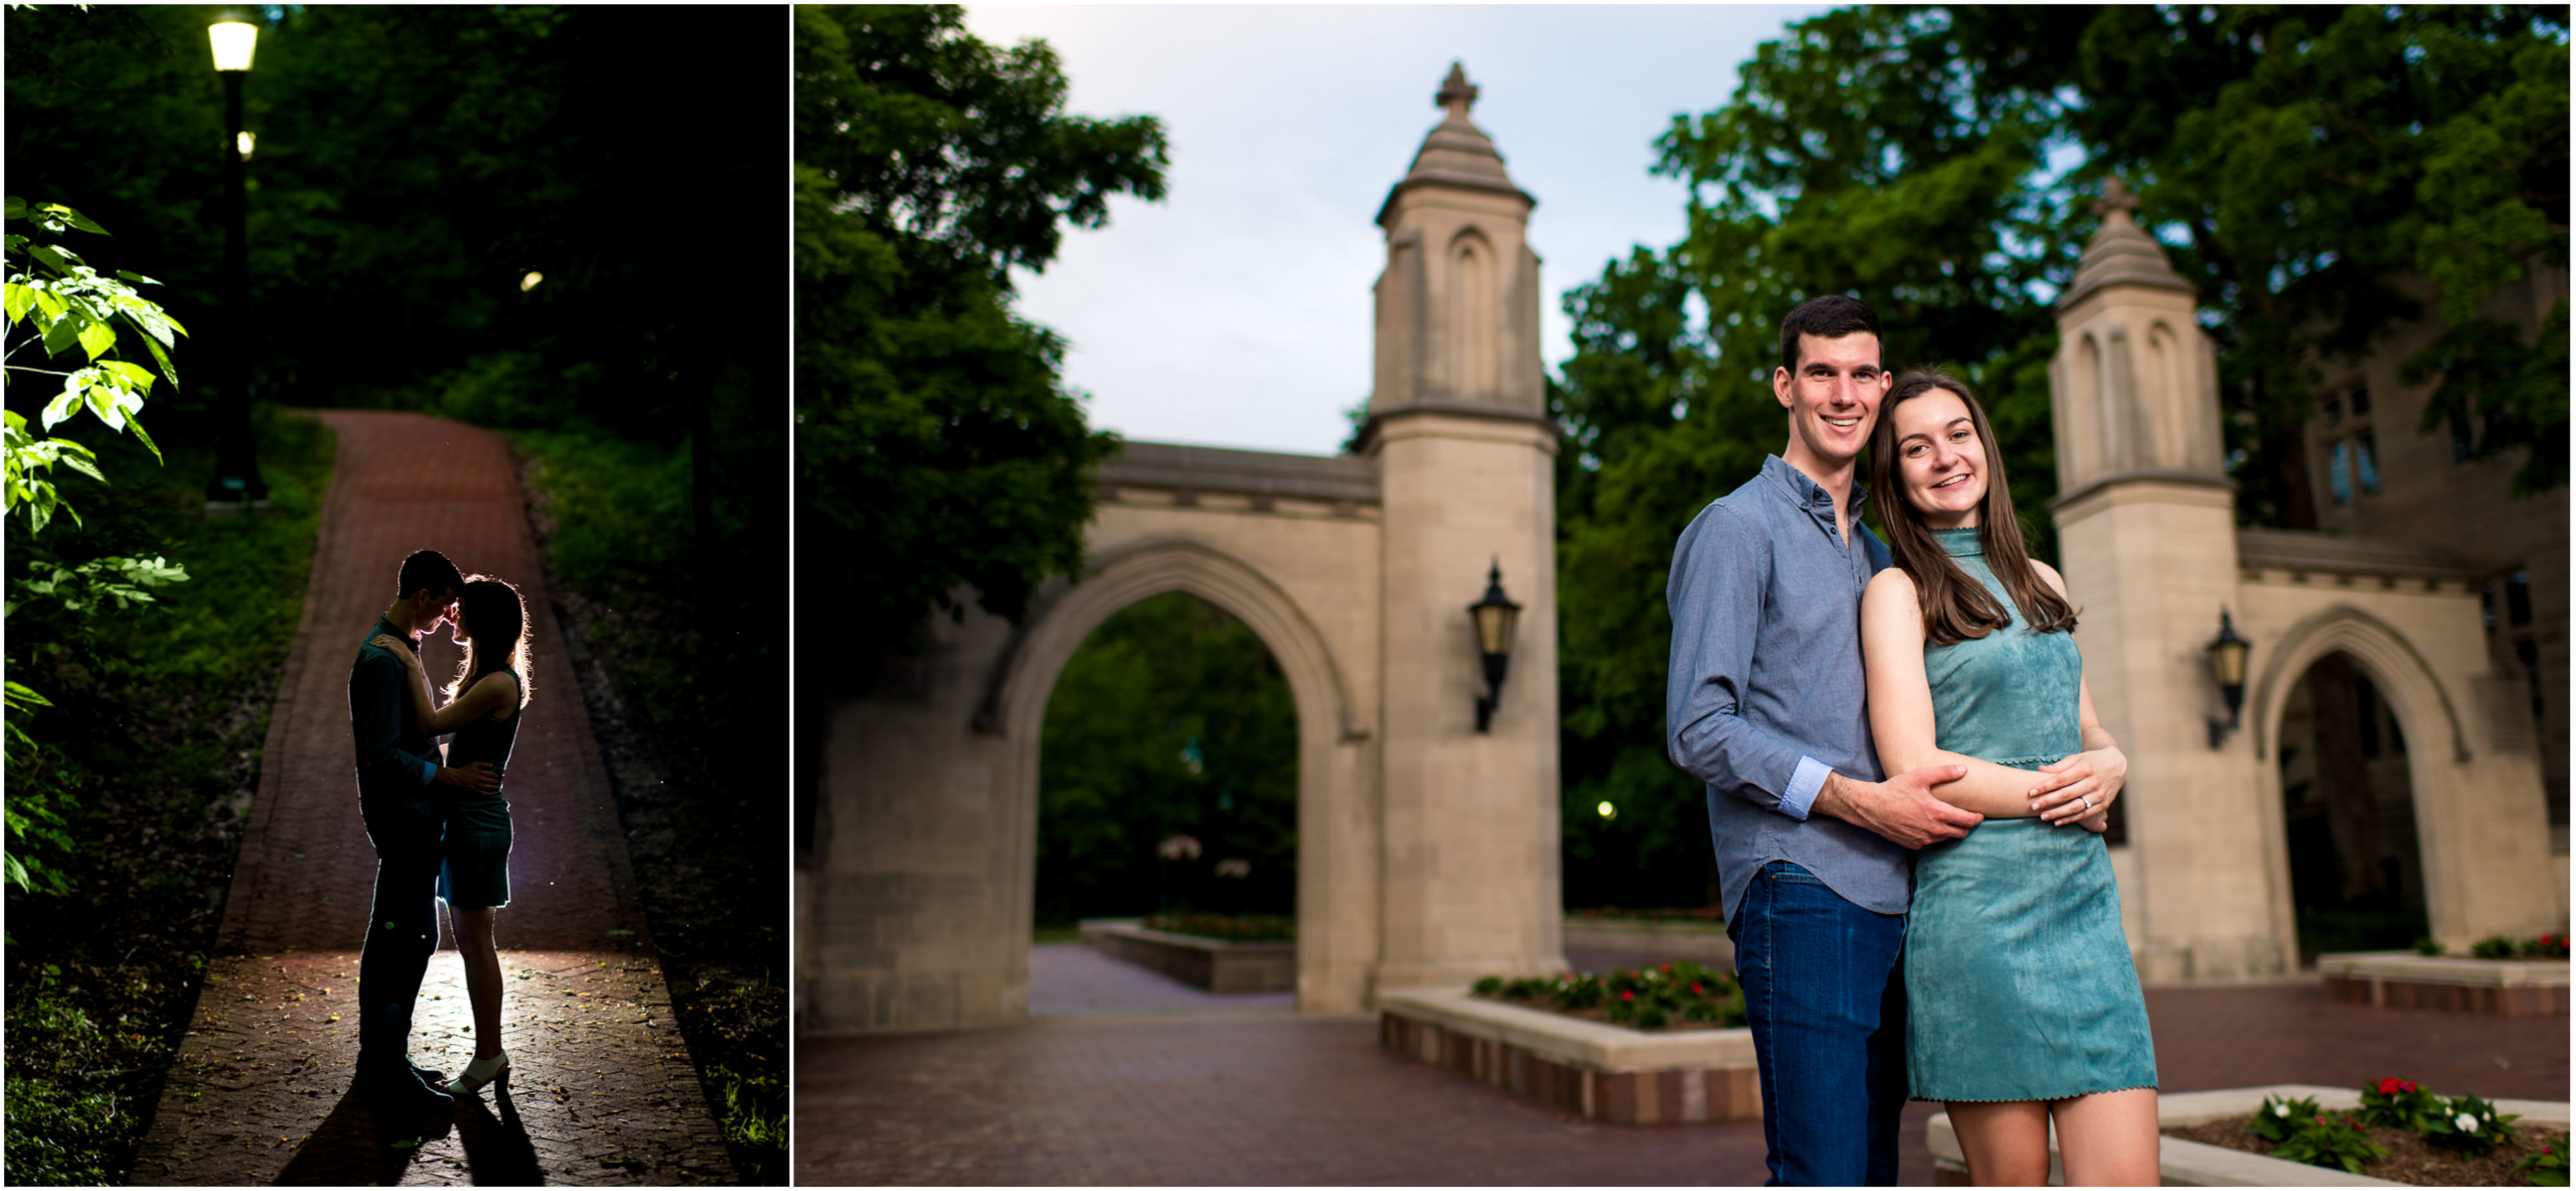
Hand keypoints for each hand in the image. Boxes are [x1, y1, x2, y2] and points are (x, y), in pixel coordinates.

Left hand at [371, 634, 420, 667]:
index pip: (386, 636)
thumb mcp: (401, 651)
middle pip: (384, 637)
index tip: (374, 640)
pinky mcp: (396, 649)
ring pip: (384, 640)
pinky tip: (376, 647)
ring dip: (376, 642)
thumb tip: (388, 649)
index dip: (379, 637)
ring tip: (371, 645)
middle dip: (376, 639)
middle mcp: (397, 641)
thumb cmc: (405, 658)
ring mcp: (397, 645)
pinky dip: (381, 645)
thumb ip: (395, 648)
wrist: (411, 662)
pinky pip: (386, 645)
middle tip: (371, 642)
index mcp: (399, 641)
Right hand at [435, 761, 499, 794]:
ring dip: (495, 787)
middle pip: (493, 781)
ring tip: (496, 787)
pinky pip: (485, 793)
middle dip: (496, 782)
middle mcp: (480, 779)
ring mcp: (478, 785)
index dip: (496, 776)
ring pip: (490, 787)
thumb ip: (483, 764)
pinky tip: (494, 793)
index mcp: (481, 772)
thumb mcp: (473, 764)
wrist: (455, 778)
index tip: (496, 777)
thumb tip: (492, 765)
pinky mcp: (475, 791)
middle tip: (497, 782)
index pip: (492, 774)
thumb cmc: (464, 770)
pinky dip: (491, 794)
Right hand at [1813, 766, 1978, 849]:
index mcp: (1939, 813)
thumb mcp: (1920, 777)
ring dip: (1950, 831)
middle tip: (1965, 817)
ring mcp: (1924, 839)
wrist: (1871, 807)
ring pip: (1947, 839)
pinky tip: (1928, 825)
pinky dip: (1934, 835)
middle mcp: (1934, 830)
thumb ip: (1944, 773)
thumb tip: (1964, 769)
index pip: (1968, 821)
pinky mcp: (1914, 845)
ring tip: (1946, 820)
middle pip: (1961, 833)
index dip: (1977, 817)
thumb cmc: (1895, 790)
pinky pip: (1931, 842)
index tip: (1980, 814)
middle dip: (1966, 825)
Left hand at [2030, 746, 2125, 826]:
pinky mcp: (2104, 804)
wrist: (2117, 765)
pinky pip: (2085, 814)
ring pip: (2075, 807)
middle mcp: (2093, 782)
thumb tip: (2040, 769)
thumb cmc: (2091, 760)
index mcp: (2085, 769)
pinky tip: (2057, 822)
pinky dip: (2071, 819)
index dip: (2045, 786)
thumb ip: (2059, 765)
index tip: (2031, 791)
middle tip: (2033, 806)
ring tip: (2042, 817)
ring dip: (2058, 813)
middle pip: (2066, 794)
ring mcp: (2099, 795)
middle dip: (2048, 801)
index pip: (2061, 779)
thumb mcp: (2077, 758)